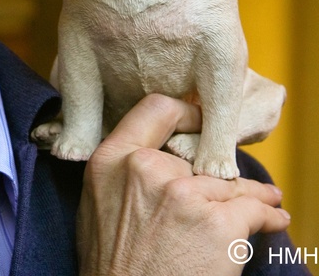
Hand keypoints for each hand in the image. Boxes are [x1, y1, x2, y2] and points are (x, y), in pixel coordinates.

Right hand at [76, 94, 289, 275]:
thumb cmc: (110, 264)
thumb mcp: (96, 202)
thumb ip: (121, 171)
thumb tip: (156, 155)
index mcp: (112, 158)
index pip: (156, 109)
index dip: (186, 112)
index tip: (202, 123)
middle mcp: (146, 167)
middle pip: (196, 156)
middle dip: (216, 173)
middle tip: (234, 183)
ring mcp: (183, 193)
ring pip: (229, 183)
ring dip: (251, 194)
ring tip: (268, 199)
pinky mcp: (217, 224)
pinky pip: (253, 209)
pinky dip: (268, 215)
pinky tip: (274, 217)